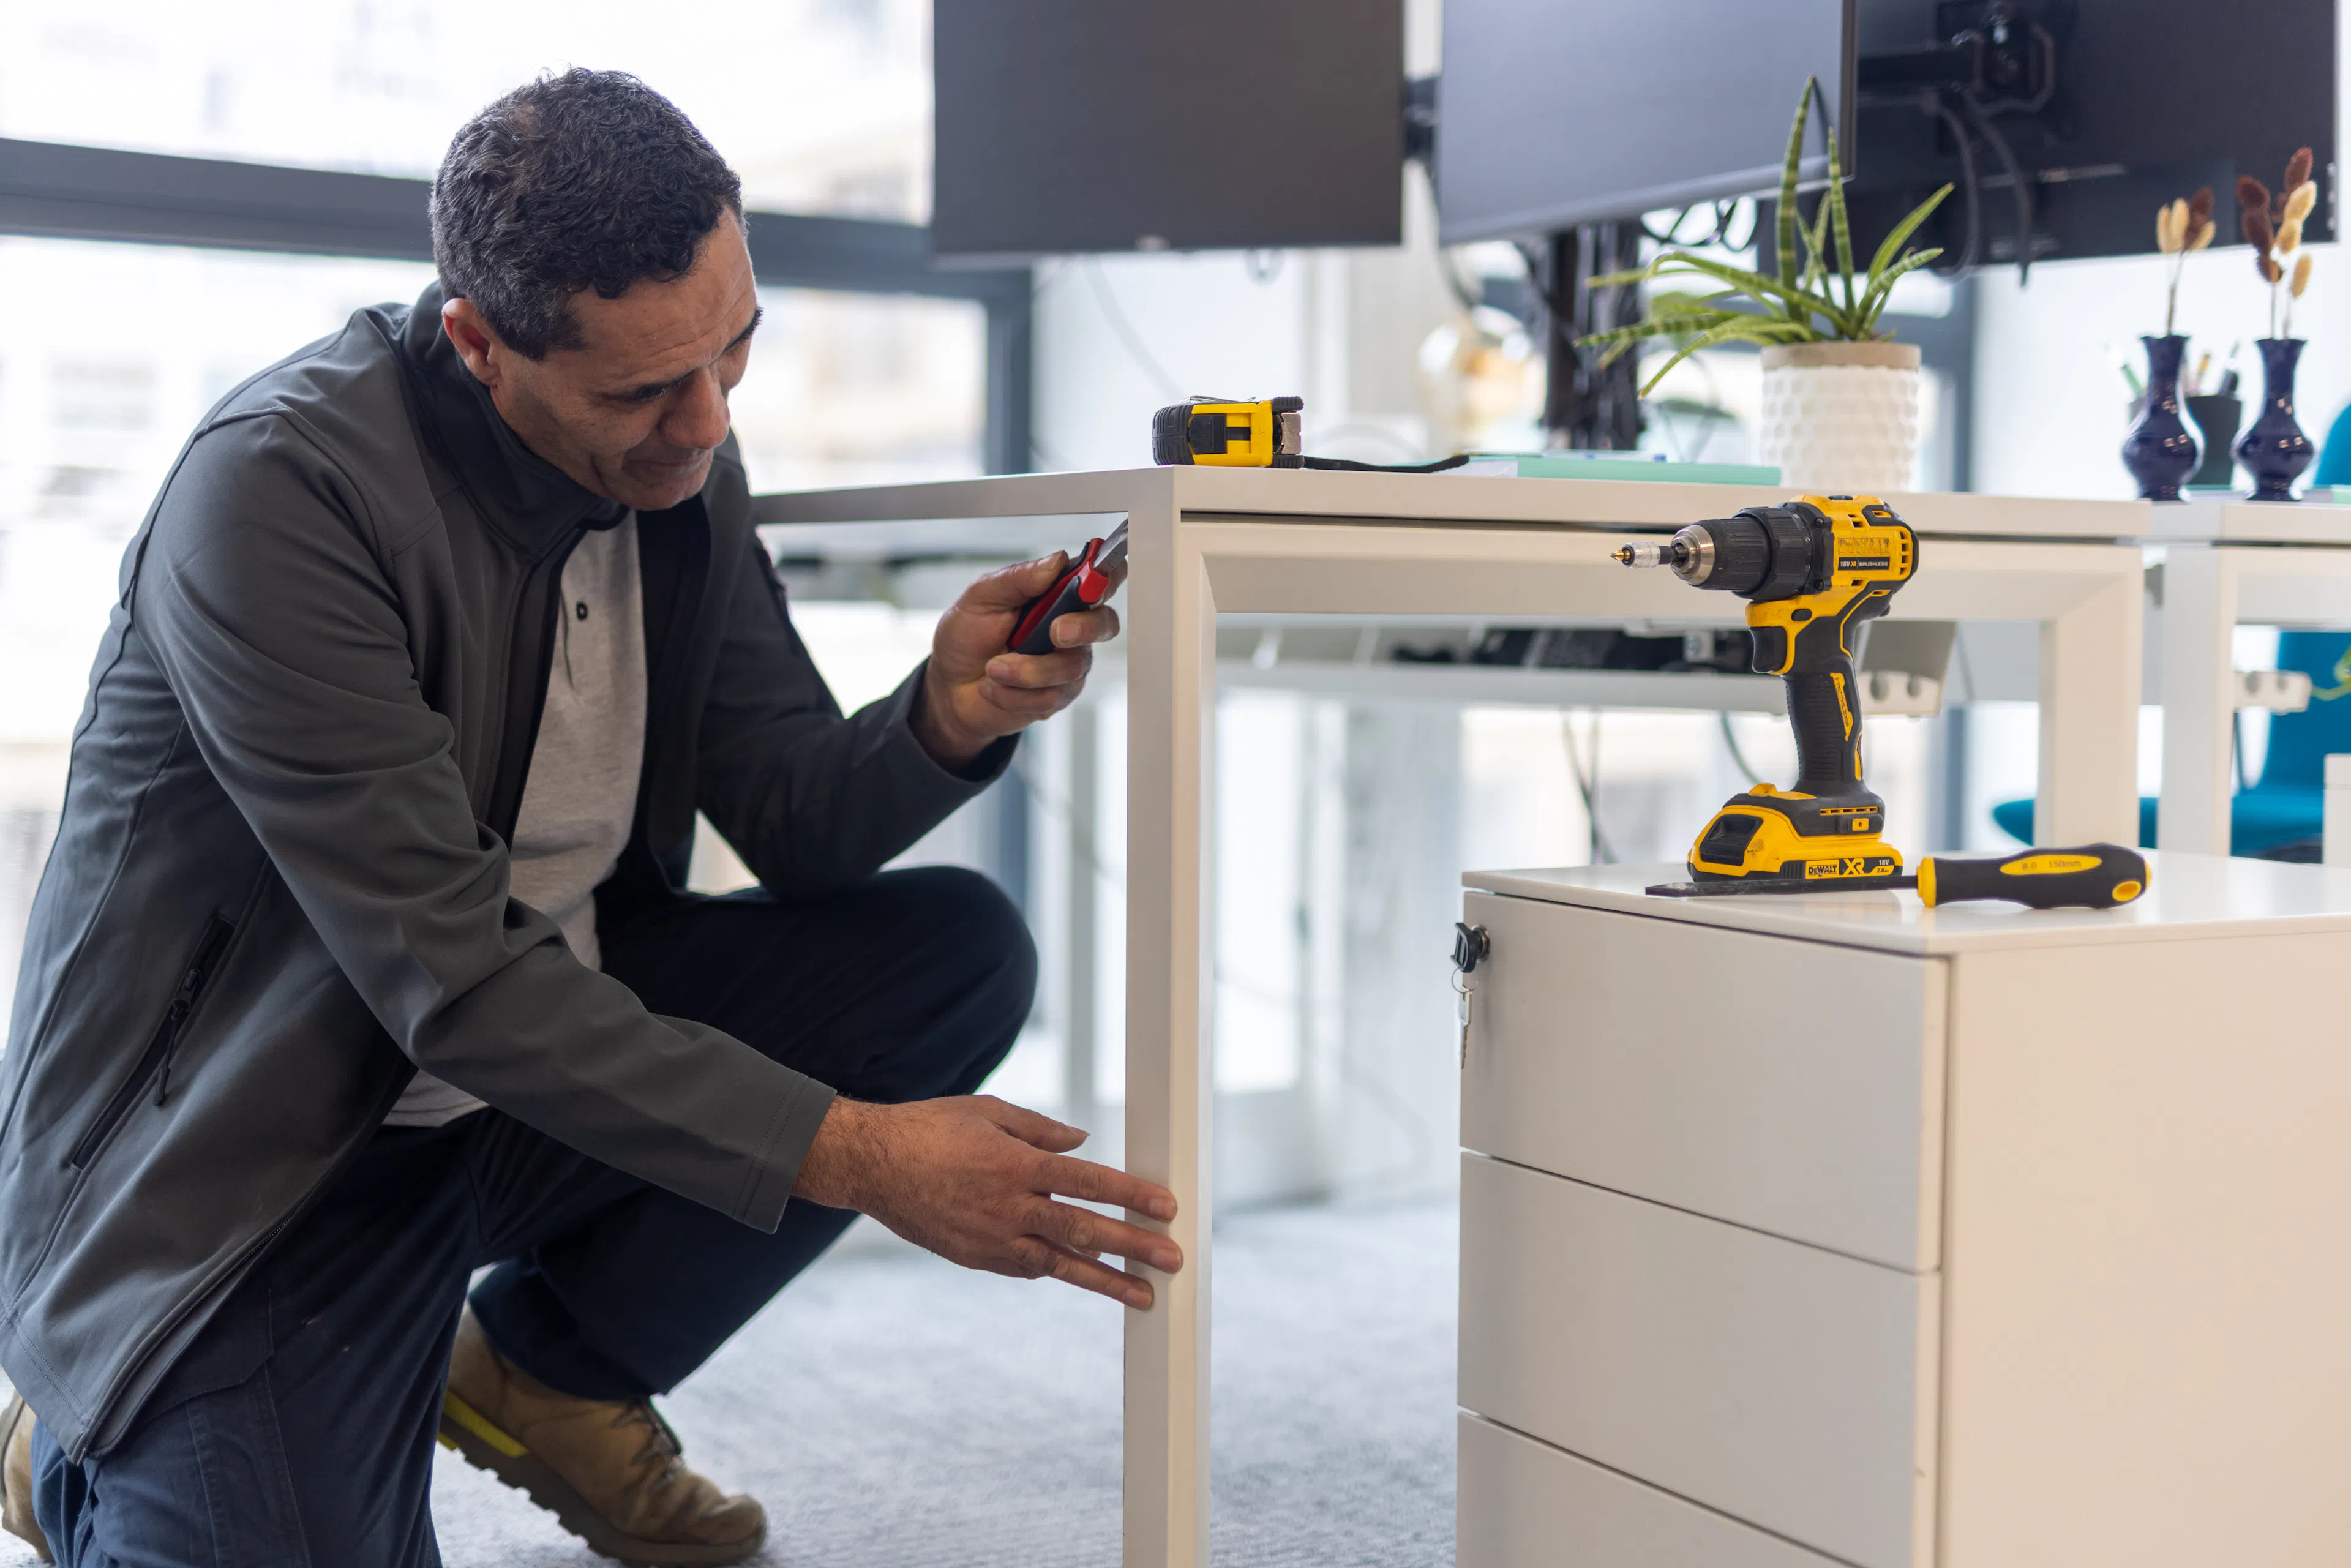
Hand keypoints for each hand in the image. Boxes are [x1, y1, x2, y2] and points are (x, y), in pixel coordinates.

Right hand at [791, 1095, 1181, 1308]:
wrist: (870, 1165)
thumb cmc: (929, 1129)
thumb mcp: (988, 1113)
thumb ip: (1040, 1130)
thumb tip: (1082, 1143)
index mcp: (1015, 1165)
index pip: (1088, 1183)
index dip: (1132, 1196)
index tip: (1168, 1207)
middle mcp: (1008, 1207)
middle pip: (1084, 1232)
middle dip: (1134, 1247)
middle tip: (1173, 1260)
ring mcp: (991, 1239)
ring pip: (1060, 1264)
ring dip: (1105, 1280)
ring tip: (1144, 1296)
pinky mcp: (976, 1258)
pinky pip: (1027, 1268)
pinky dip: (1056, 1269)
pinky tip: (1083, 1273)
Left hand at [912, 553, 1123, 768]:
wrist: (948, 687)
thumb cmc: (966, 637)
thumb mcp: (980, 598)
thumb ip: (1018, 578)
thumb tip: (1056, 561)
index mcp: (1055, 594)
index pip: (1098, 577)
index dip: (1109, 572)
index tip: (1096, 578)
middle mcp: (1070, 627)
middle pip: (1105, 623)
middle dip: (1083, 628)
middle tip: (1055, 632)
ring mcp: (1066, 663)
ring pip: (1071, 667)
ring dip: (1026, 670)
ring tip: (992, 668)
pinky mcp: (1057, 696)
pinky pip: (1050, 697)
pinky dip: (1013, 694)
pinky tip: (995, 687)